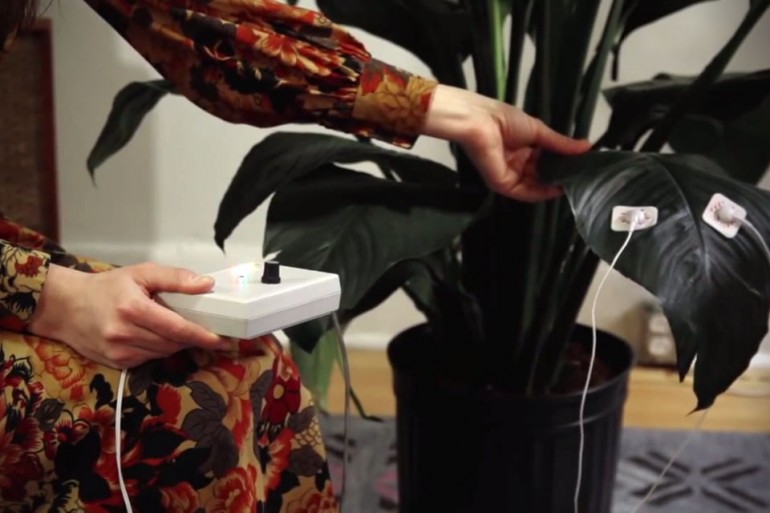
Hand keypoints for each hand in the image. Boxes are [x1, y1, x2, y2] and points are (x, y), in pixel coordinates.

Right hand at [28, 263, 229, 368]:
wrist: (66, 307)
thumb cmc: (107, 287)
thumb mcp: (141, 273)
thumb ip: (175, 278)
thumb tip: (207, 284)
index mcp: (133, 309)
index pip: (176, 328)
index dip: (201, 335)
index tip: (221, 339)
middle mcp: (124, 334)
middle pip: (172, 343)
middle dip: (192, 338)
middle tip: (208, 332)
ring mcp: (119, 352)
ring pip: (163, 353)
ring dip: (176, 344)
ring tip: (179, 330)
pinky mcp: (116, 363)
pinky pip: (149, 360)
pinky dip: (159, 350)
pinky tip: (156, 337)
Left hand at [422, 85, 591, 201]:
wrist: (479, 122)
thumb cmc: (504, 120)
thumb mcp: (539, 131)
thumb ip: (561, 143)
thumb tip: (587, 147)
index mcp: (523, 148)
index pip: (545, 161)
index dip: (562, 165)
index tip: (580, 167)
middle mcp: (517, 163)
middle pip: (541, 175)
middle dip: (559, 177)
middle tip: (580, 179)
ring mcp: (509, 175)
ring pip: (534, 186)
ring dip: (552, 186)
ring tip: (572, 184)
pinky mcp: (503, 184)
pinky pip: (524, 193)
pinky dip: (540, 193)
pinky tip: (556, 190)